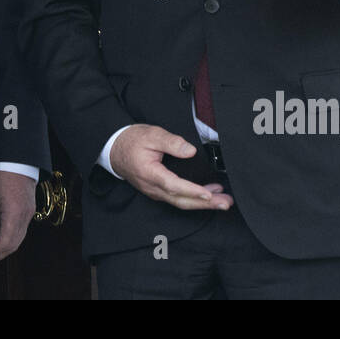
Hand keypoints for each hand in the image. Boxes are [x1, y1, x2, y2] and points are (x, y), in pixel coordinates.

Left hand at [0, 170, 38, 265]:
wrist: (16, 156)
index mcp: (15, 212)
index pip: (6, 243)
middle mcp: (26, 214)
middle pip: (14, 244)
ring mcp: (30, 211)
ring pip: (19, 237)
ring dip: (5, 246)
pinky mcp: (29, 207)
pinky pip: (21, 228)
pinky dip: (10, 236)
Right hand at [109, 124, 232, 210]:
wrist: (114, 148)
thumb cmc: (132, 141)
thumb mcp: (151, 134)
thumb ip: (171, 142)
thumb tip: (190, 150)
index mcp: (150, 173)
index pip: (174, 186)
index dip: (192, 191)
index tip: (208, 194)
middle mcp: (152, 187)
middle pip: (181, 200)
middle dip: (205, 204)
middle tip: (226, 203)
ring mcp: (155, 192)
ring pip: (181, 202)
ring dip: (202, 204)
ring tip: (223, 200)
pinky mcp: (158, 191)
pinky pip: (177, 199)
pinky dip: (194, 199)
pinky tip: (208, 194)